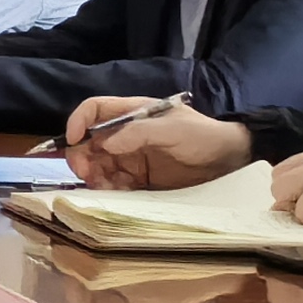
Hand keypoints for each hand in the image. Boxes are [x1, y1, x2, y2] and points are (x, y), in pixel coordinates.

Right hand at [63, 99, 249, 189]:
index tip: (73, 140)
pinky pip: (114, 183)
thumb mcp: (171, 129)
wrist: (229, 159)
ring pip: (98, 165)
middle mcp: (126, 134)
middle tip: (86, 174)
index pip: (94, 110)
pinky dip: (108, 189)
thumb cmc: (201, 135)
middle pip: (89, 141)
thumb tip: (103, 143)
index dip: (78, 121)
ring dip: (94, 175)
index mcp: (132, 113)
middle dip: (81, 156)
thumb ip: (137, 133)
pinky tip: (115, 193)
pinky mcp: (139, 178)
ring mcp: (131, 157)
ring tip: (103, 186)